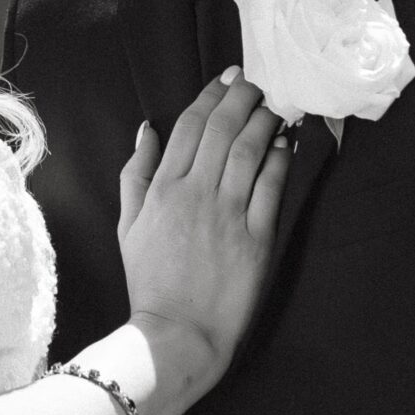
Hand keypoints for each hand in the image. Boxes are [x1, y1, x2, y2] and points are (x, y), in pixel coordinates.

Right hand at [117, 72, 290, 389]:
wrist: (176, 334)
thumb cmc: (150, 281)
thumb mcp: (128, 225)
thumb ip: (135, 174)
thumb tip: (147, 129)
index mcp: (162, 189)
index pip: (189, 126)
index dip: (211, 96)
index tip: (227, 79)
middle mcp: (195, 194)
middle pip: (223, 129)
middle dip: (242, 98)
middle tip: (256, 84)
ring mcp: (227, 215)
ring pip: (250, 151)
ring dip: (264, 121)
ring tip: (274, 107)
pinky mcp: (256, 238)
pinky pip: (272, 188)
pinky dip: (280, 160)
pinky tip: (286, 144)